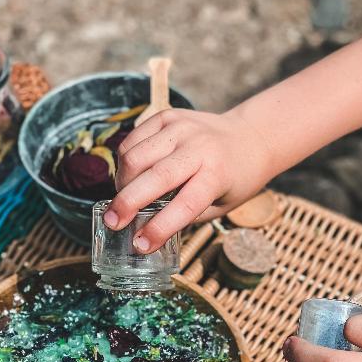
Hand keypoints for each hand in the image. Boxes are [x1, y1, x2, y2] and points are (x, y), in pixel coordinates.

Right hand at [103, 108, 272, 252]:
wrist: (250, 136)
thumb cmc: (236, 179)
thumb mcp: (220, 205)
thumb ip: (187, 216)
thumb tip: (147, 230)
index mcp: (217, 174)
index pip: (184, 205)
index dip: (160, 228)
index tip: (140, 245)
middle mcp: (198, 147)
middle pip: (154, 176)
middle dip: (127, 203)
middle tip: (112, 223)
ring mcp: (181, 127)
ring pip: (135, 155)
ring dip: (122, 182)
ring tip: (124, 198)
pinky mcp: (167, 116)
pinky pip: (133, 139)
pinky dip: (124, 162)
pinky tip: (130, 176)